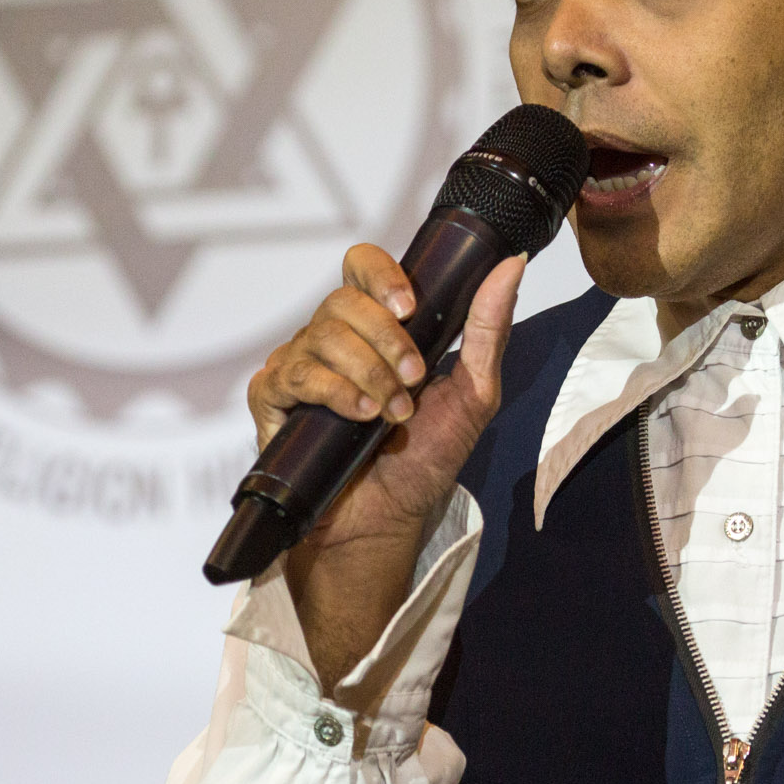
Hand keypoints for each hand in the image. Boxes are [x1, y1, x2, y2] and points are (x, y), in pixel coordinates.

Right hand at [245, 242, 525, 688]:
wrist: (388, 519)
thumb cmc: (425, 457)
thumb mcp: (474, 393)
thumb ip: (488, 329)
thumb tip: (511, 266)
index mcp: (379, 325)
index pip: (363, 265)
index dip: (382, 275)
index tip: (409, 307)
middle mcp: (335, 337)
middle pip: (344, 300)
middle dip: (387, 340)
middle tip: (412, 382)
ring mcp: (300, 365)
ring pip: (321, 335)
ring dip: (368, 374)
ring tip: (390, 415)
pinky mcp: (272, 398)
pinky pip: (293, 374)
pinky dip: (334, 393)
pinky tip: (359, 417)